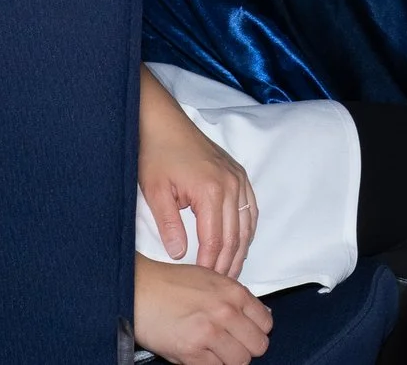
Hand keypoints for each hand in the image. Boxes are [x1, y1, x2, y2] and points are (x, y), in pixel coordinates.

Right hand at [135, 257, 271, 364]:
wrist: (139, 289)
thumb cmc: (169, 283)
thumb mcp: (210, 279)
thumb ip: (234, 298)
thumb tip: (258, 316)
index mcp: (233, 292)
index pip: (266, 324)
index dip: (255, 331)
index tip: (245, 333)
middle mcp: (226, 312)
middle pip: (258, 346)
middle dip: (245, 348)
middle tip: (230, 345)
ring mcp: (210, 333)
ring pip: (240, 362)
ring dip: (228, 360)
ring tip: (213, 351)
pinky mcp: (192, 352)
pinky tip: (199, 354)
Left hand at [140, 70, 257, 277]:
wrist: (162, 122)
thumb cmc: (156, 153)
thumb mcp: (155, 192)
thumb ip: (168, 225)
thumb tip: (180, 254)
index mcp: (210, 190)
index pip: (215, 240)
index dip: (211, 265)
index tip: (205, 282)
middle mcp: (230, 184)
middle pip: (235, 235)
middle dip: (228, 263)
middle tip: (220, 284)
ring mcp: (237, 177)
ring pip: (247, 223)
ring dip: (241, 249)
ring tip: (231, 270)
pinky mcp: (238, 173)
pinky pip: (250, 207)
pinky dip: (248, 228)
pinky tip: (240, 242)